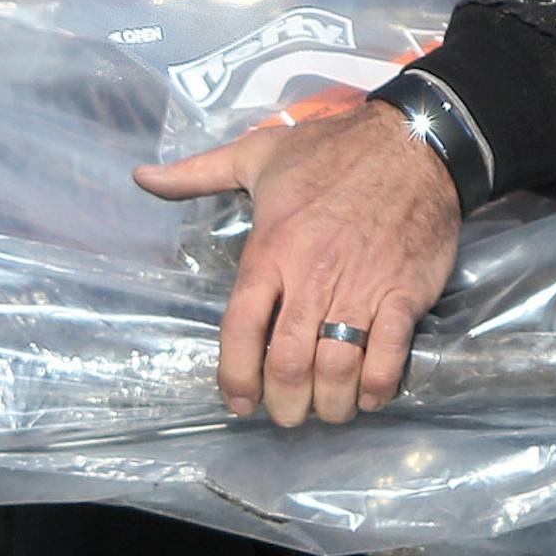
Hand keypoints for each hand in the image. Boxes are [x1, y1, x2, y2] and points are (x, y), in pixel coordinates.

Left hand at [134, 101, 460, 425]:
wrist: (413, 142)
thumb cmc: (331, 150)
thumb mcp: (256, 153)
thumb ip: (197, 174)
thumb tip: (142, 176)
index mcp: (271, 250)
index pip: (241, 327)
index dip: (234, 374)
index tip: (237, 400)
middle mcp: (311, 277)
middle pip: (288, 362)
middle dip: (284, 402)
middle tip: (286, 414)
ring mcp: (361, 288)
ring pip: (337, 367)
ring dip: (330, 402)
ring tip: (328, 410)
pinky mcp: (405, 293)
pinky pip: (389, 354)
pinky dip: (378, 385)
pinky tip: (370, 395)